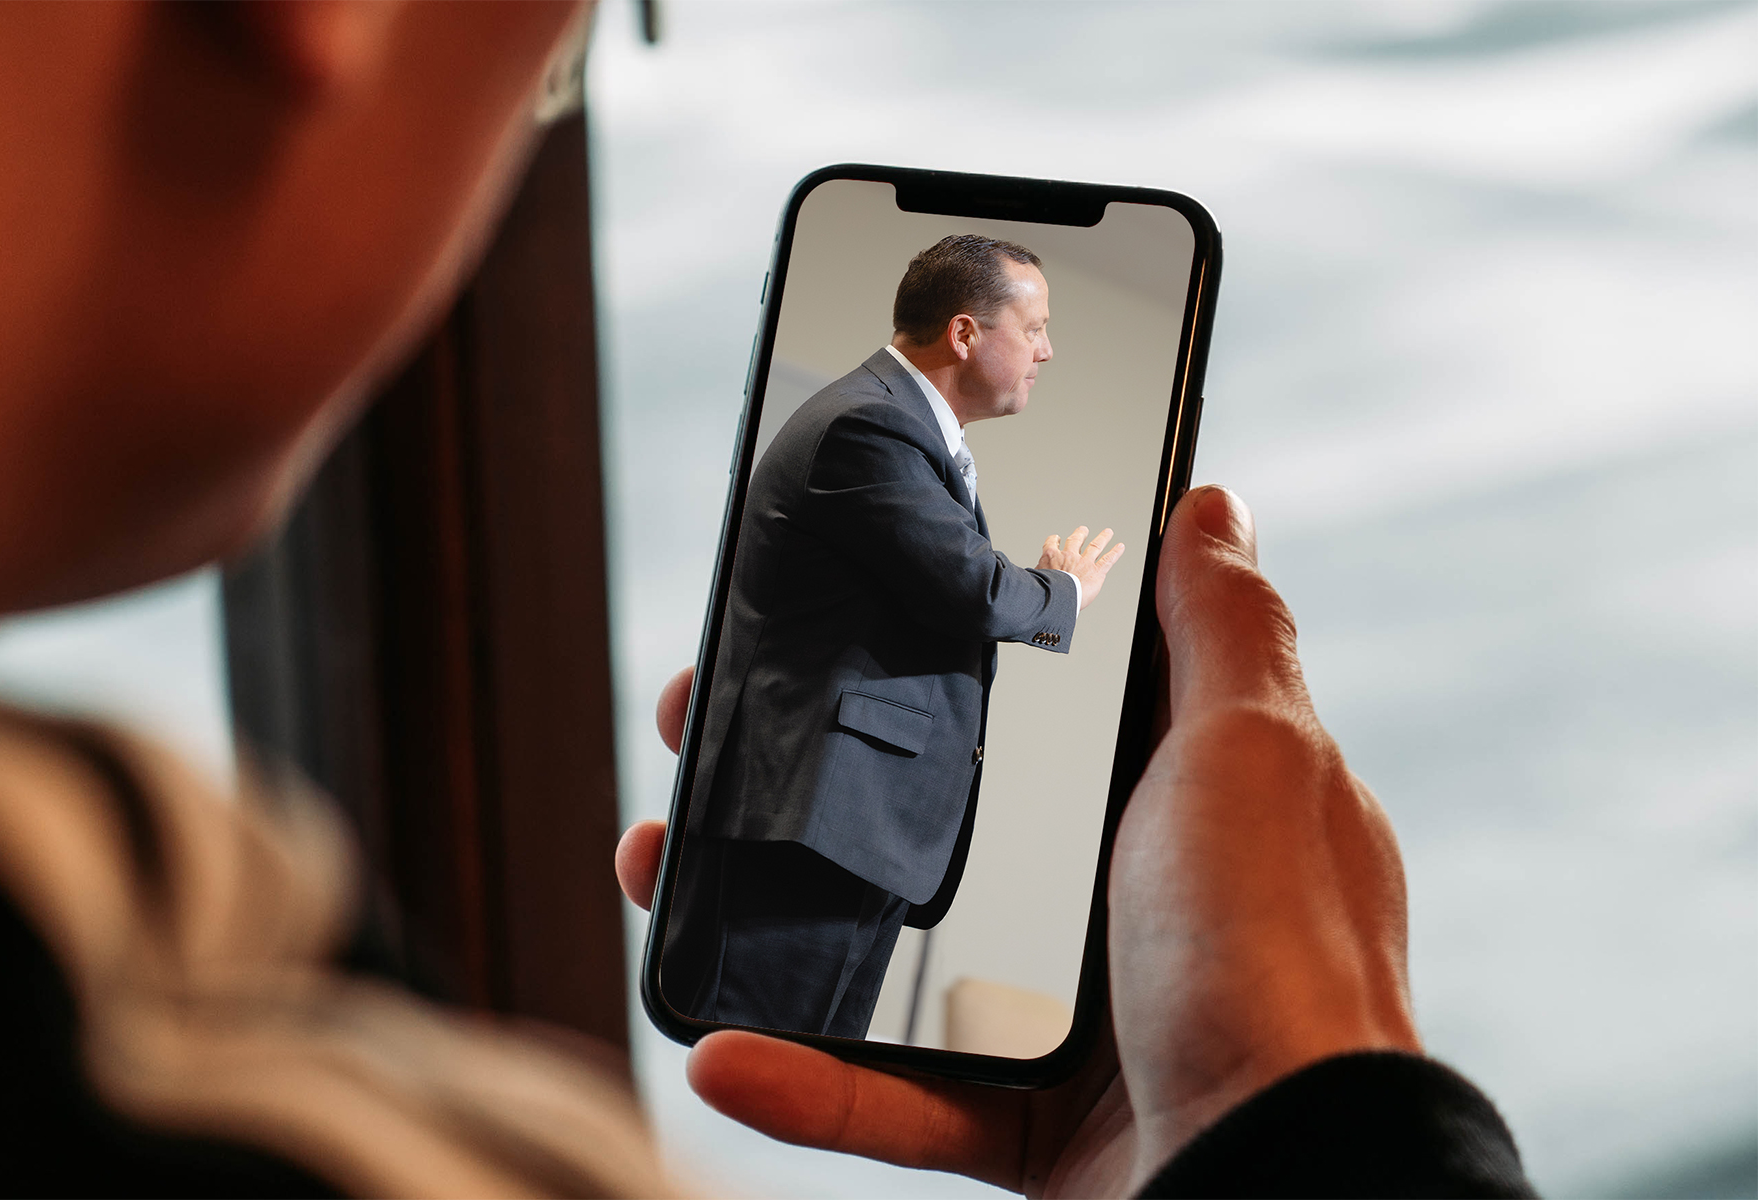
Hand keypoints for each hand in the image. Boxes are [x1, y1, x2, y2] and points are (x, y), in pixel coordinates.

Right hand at [617, 486, 1419, 1195]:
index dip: (922, 655)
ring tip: (666, 865)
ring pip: (887, 952)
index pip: (1028, 704)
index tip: (823, 619)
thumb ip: (1225, 630)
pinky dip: (806, 1081)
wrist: (1285, 1181)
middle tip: (708, 739)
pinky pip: (896, 1102)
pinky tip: (721, 1049)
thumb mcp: (1257, 753)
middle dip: (811, 781)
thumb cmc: (1284, 956)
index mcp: (1172, 800)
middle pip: (935, 821)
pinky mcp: (1028, 1128)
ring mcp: (1073, 1018)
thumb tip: (1213, 507)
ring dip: (767, 915)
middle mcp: (1122, 901)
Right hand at [1038, 525, 1124, 609]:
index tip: (1055, 538)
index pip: (1051, 543)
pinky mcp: (1096, 571)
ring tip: (1107, 532)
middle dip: (1080, 534)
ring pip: (1095, 546)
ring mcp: (1084, 562)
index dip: (1054, 540)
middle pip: (1076, 540)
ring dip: (1102, 538)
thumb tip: (1026, 578)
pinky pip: (1108, 559)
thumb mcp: (1033, 579)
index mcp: (1051, 556)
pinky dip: (1115, 552)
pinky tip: (1120, 547)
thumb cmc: (1044, 591)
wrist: (1057, 599)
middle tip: (1083, 530)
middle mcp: (1069, 556)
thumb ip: (1034, 574)